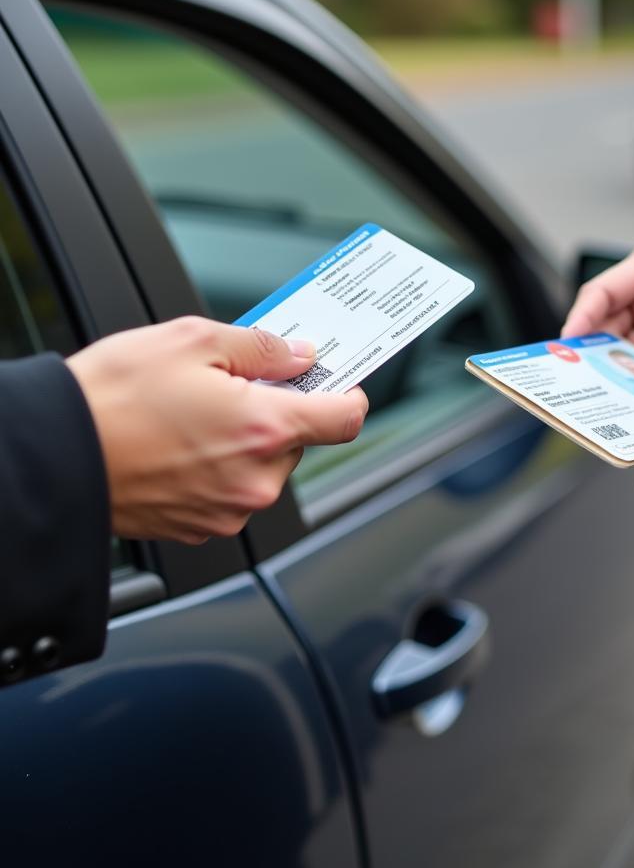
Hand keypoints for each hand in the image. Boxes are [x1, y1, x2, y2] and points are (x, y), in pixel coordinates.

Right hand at [67, 317, 367, 543]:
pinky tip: (181, 442)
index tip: (338, 380)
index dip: (347, 393)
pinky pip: (233, 489)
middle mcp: (256, 480)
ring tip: (194, 413)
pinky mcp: (202, 525)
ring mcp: (229, 509)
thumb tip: (298, 354)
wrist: (52, 457)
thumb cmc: (111, 401)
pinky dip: (220, 466)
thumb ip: (261, 348)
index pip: (346, 419)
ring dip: (246, 439)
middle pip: (300, 440)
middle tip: (236, 384)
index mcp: (265, 430)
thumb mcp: (192, 342)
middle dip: (277, 410)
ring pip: (265, 465)